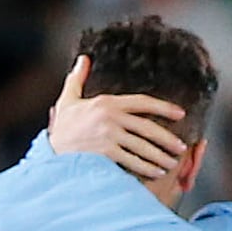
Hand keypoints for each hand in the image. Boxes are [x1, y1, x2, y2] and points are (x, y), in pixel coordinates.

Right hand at [49, 55, 187, 181]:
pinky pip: (132, 161)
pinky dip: (147, 167)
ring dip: (160, 156)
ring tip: (172, 163)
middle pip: (148, 128)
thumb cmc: (62, 129)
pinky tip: (157, 172)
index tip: (180, 114)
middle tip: (181, 147)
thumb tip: (83, 59)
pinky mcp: (105, 153)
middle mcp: (110, 117)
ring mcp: (108, 136)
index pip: (143, 102)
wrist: (51, 152)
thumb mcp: (68, 100)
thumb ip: (77, 78)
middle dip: (167, 139)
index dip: (164, 108)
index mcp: (107, 102)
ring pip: (143, 147)